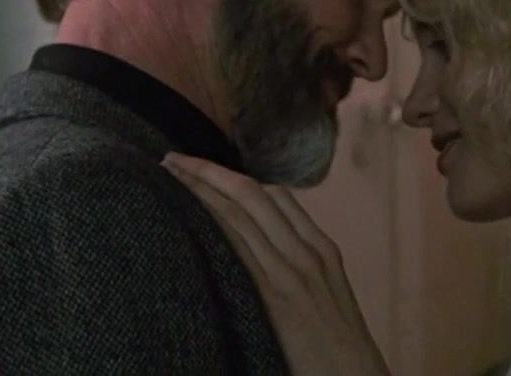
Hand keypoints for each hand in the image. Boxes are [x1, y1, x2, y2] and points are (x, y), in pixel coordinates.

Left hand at [161, 152, 390, 375]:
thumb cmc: (339, 352)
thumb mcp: (329, 301)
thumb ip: (303, 274)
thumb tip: (266, 262)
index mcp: (322, 250)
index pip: (278, 196)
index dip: (238, 178)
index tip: (208, 171)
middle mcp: (307, 251)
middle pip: (254, 194)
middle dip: (211, 172)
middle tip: (174, 159)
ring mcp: (291, 270)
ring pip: (241, 211)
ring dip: (201, 186)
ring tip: (170, 172)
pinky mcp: (275, 294)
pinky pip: (238, 245)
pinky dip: (211, 220)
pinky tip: (186, 211)